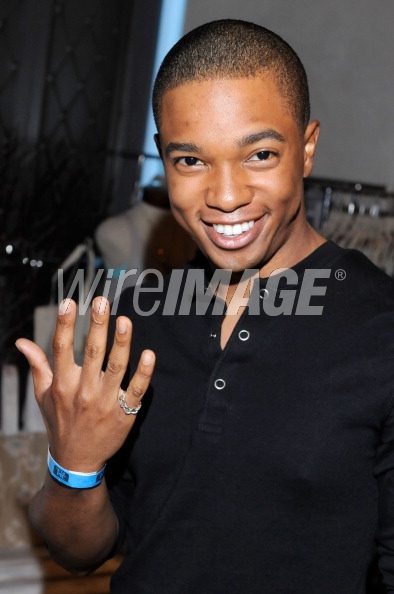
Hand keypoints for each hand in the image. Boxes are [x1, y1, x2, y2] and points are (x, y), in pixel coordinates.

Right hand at [16, 296, 154, 471]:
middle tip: (103, 301)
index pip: (62, 348)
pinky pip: (136, 390)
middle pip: (92, 353)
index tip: (70, 302)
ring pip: (115, 368)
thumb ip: (38, 365)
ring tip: (125, 320)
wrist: (76, 461)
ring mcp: (105, 402)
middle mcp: (83, 391)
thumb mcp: (43, 395)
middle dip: (97, 325)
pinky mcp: (124, 413)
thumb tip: (22, 341)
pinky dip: (143, 373)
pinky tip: (149, 354)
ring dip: (121, 343)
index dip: (66, 324)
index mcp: (63, 384)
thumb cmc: (60, 422)